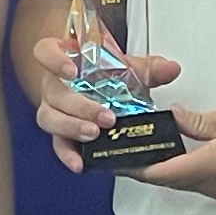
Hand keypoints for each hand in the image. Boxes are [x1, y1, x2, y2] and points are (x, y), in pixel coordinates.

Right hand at [27, 31, 183, 175]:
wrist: (96, 90)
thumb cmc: (104, 75)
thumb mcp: (125, 68)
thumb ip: (147, 68)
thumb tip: (171, 69)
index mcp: (64, 59)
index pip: (45, 52)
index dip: (54, 60)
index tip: (71, 70)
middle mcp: (53, 84)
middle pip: (53, 93)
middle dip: (79, 106)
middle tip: (105, 116)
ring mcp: (53, 109)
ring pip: (50, 119)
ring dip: (72, 128)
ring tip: (94, 135)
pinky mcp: (59, 132)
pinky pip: (58, 144)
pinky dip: (69, 154)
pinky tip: (81, 162)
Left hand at [138, 100, 215, 205]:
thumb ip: (199, 122)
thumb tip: (174, 119)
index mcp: (211, 166)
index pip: (163, 173)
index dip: (138, 170)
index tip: (119, 162)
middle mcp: (215, 187)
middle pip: (172, 182)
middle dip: (151, 169)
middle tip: (133, 151)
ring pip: (188, 185)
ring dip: (171, 171)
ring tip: (156, 151)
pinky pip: (204, 186)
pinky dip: (190, 173)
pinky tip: (187, 157)